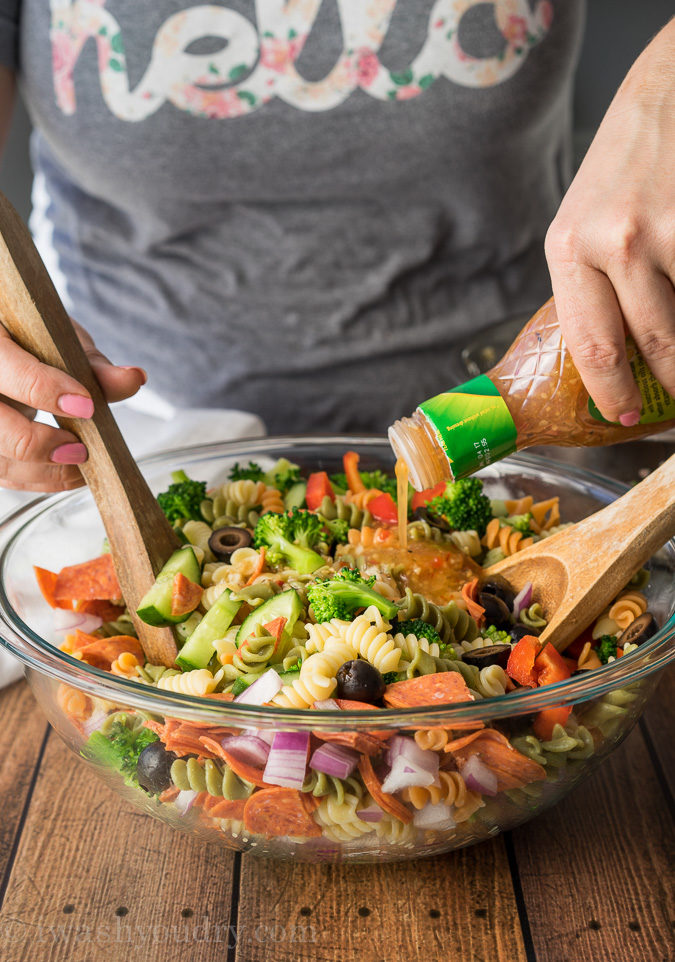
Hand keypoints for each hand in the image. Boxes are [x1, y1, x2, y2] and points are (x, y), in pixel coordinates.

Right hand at [0, 319, 145, 491]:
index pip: (12, 370)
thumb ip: (94, 364)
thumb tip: (134, 379)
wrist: (10, 344)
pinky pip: (4, 473)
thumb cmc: (34, 338)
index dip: (48, 391)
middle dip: (39, 443)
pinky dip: (39, 480)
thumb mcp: (63, 341)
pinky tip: (70, 474)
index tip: (86, 405)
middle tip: (81, 448)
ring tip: (82, 465)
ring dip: (43, 472)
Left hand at [545, 20, 674, 424]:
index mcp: (569, 249)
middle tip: (672, 399)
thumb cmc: (621, 167)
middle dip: (671, 383)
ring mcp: (670, 230)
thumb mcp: (580, 225)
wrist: (667, 90)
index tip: (620, 417)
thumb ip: (588, 287)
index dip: (611, 394)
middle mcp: (617, 241)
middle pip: (656, 344)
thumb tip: (605, 356)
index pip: (592, 345)